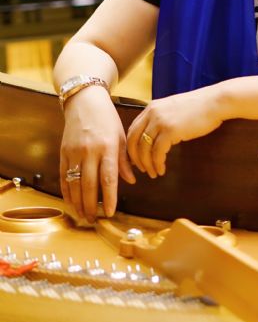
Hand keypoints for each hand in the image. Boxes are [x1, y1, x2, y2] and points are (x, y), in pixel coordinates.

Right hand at [60, 88, 135, 221]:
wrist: (85, 101)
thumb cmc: (107, 118)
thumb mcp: (121, 136)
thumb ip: (124, 160)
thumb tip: (131, 181)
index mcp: (107, 147)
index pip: (108, 178)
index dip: (109, 197)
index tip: (111, 213)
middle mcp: (89, 151)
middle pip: (89, 185)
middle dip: (92, 205)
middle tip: (94, 220)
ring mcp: (74, 152)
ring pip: (74, 184)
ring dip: (78, 202)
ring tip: (83, 216)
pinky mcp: (63, 152)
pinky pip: (63, 176)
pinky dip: (66, 191)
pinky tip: (70, 202)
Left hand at [126, 87, 224, 177]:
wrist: (214, 102)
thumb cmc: (199, 107)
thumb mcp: (173, 108)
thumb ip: (161, 118)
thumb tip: (154, 135)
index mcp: (152, 107)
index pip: (132, 130)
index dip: (131, 147)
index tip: (135, 158)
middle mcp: (152, 113)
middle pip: (133, 140)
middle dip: (135, 158)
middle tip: (141, 169)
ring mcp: (160, 121)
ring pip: (144, 149)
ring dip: (147, 165)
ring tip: (153, 173)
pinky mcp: (170, 131)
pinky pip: (158, 153)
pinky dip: (158, 164)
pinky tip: (162, 169)